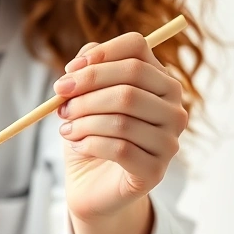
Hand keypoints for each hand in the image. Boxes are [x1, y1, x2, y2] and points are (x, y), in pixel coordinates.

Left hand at [53, 32, 188, 221]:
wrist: (92, 185)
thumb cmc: (91, 135)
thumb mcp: (84, 97)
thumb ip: (87, 70)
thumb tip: (80, 63)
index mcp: (160, 83)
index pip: (137, 48)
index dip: (100, 54)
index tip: (69, 71)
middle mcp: (174, 109)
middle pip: (130, 80)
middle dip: (86, 90)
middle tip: (60, 104)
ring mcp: (169, 141)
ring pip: (122, 117)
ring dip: (83, 121)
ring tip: (66, 128)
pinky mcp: (155, 171)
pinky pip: (120, 148)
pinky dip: (90, 144)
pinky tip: (78, 146)